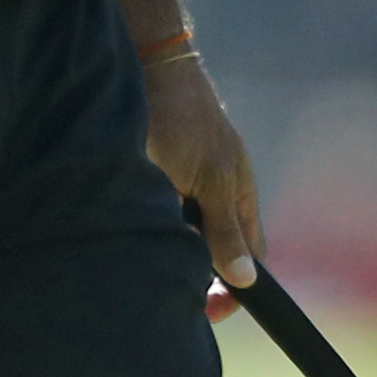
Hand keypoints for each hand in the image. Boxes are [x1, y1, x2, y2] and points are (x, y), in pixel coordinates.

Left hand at [147, 48, 263, 322]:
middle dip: (198, 279)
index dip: (234, 291)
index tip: (211, 312)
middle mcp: (214, 195)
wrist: (143, 63)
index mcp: (238, 197)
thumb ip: (223, 229)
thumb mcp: (206, 178)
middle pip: (214, 254)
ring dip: (168, 255)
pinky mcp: (152, 179)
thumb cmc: (181, 117)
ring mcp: (184, 187)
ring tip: (146, 263)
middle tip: (172, 296)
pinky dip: (146, 232)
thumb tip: (247, 280)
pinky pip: (155, 219)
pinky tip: (128, 233)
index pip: (249, 258)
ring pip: (181, 238)